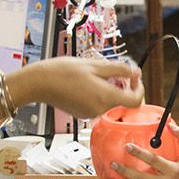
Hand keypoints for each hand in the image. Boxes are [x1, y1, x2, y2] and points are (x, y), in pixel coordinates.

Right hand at [17, 56, 142, 116]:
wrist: (39, 83)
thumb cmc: (62, 72)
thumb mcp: (95, 65)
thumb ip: (119, 69)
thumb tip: (135, 72)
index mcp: (105, 97)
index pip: (135, 100)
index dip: (139, 88)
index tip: (134, 76)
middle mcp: (100, 109)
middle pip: (123, 102)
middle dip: (124, 87)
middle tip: (117, 71)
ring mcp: (90, 113)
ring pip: (110, 102)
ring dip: (111, 89)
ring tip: (97, 74)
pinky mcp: (82, 113)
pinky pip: (98, 105)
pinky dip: (99, 94)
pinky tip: (88, 82)